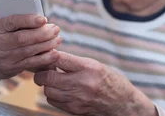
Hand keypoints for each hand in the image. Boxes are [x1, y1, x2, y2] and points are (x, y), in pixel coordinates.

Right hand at [0, 0, 61, 79]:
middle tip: (55, 28)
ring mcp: (6, 58)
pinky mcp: (14, 68)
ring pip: (29, 51)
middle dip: (41, 34)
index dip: (27, 21)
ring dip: (46, 45)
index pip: (11, 23)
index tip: (43, 18)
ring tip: (58, 38)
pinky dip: (44, 59)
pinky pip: (31, 64)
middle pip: (22, 39)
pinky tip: (55, 53)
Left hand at [34, 52, 156, 115]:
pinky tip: (59, 90)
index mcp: (88, 68)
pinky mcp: (74, 109)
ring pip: (48, 91)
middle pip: (48, 77)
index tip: (46, 55)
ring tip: (52, 80)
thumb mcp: (95, 65)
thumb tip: (50, 56)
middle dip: (41, 73)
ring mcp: (77, 98)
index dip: (48, 55)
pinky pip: (53, 101)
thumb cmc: (109, 80)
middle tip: (43, 70)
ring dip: (46, 85)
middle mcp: (82, 83)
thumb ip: (73, 62)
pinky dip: (52, 95)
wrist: (123, 104)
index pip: (58, 58)